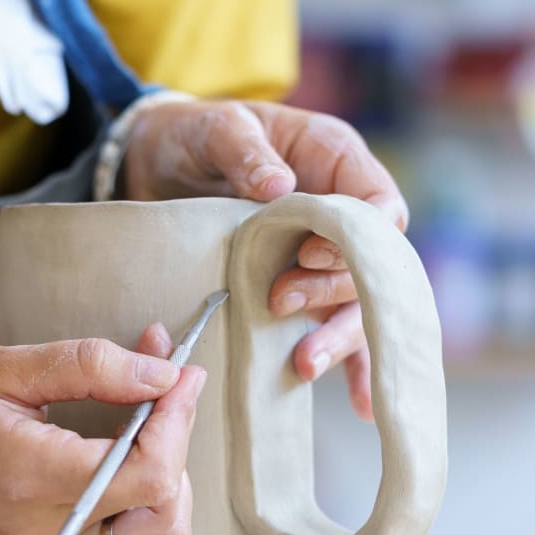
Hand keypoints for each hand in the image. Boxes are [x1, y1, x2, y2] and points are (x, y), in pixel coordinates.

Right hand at [0, 325, 200, 534]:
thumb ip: (89, 366)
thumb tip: (162, 372)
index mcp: (29, 476)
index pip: (147, 471)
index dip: (178, 416)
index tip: (181, 371)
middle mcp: (40, 533)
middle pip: (164, 522)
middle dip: (180, 450)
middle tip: (163, 398)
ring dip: (170, 495)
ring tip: (146, 440)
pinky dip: (146, 530)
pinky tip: (130, 480)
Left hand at [124, 100, 408, 420]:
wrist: (155, 164)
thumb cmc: (192, 134)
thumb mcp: (213, 128)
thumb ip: (245, 151)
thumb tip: (277, 187)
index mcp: (333, 159)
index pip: (379, 204)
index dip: (356, 237)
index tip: (308, 254)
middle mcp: (339, 211)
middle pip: (368, 263)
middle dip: (331, 290)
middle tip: (279, 302)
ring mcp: (322, 253)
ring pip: (355, 302)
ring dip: (337, 337)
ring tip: (303, 364)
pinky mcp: (301, 284)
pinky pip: (335, 325)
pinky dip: (349, 364)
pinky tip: (361, 406)